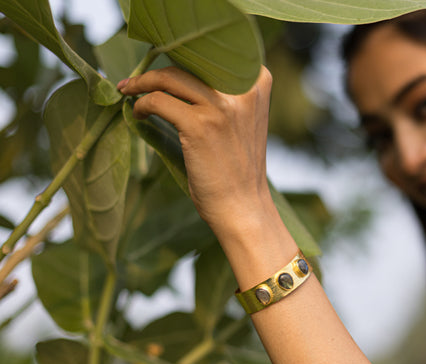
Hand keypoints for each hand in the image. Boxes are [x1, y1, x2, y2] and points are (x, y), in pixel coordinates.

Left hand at [118, 66, 273, 228]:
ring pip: (169, 78)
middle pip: (189, 62)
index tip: (165, 70)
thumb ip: (224, 97)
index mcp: (257, 84)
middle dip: (158, 69)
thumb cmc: (238, 169)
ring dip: (142, 83)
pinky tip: (139, 116)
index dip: (185, 58)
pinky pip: (159, 101)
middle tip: (136, 80)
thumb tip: (177, 77)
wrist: (243, 207)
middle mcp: (242, 91)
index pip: (213, 56)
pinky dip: (143, 105)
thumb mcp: (243, 123)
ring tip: (129, 92)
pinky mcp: (199, 126)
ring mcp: (221, 107)